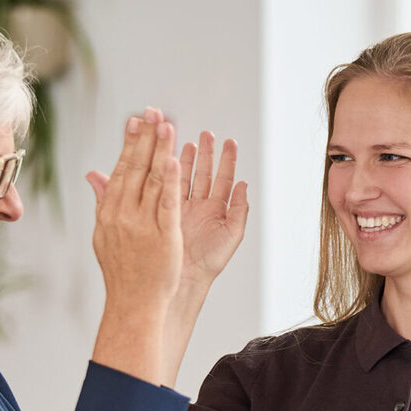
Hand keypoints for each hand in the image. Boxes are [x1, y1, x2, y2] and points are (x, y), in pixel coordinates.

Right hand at [88, 111, 184, 314]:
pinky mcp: (163, 236)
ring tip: (167, 125)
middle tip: (153, 111)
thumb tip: (93, 175)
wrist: (132, 304)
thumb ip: (102, 201)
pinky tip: (174, 159)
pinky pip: (166, 203)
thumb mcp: (103, 234)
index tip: (136, 120)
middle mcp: (122, 214)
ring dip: (159, 150)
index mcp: (109, 212)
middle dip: (145, 137)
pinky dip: (170, 180)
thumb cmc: (122, 272)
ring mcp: (142, 225)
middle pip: (135, 168)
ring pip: (151, 180)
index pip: (121, 170)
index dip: (130, 143)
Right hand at [176, 131, 248, 285]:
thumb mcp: (232, 234)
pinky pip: (168, 187)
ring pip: (185, 177)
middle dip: (206, 153)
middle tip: (207, 134)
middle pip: (204, 173)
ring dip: (186, 159)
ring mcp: (181, 208)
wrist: (183, 276)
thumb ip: (240, 209)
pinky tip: (170, 158)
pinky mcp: (165, 210)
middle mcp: (199, 207)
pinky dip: (169, 172)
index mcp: (217, 211)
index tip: (229, 142)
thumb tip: (245, 185)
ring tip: (188, 141)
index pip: (223, 179)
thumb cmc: (209, 261)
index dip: (227, 160)